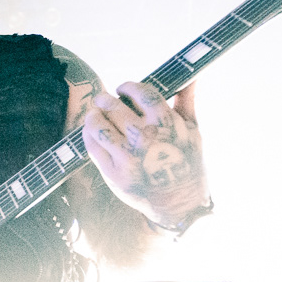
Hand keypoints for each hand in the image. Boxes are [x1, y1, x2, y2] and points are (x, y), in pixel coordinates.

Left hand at [82, 81, 207, 227]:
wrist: (180, 204)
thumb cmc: (187, 163)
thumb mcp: (193, 131)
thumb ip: (187, 102)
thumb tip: (190, 77)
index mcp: (167, 124)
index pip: (142, 93)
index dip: (128, 86)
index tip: (123, 88)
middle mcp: (146, 138)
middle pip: (114, 107)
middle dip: (105, 99)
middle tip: (102, 99)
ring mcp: (128, 156)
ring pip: (99, 125)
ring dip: (92, 115)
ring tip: (94, 113)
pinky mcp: (114, 172)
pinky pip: (93, 146)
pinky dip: (88, 134)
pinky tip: (92, 131)